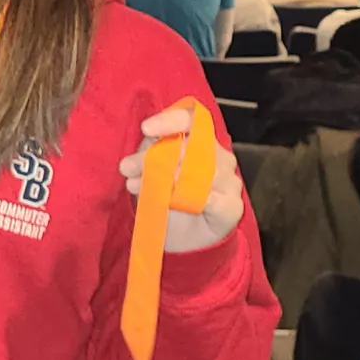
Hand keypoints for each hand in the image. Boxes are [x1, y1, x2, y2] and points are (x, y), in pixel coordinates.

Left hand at [121, 104, 244, 252]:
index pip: (192, 120)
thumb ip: (150, 157)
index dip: (170, 120)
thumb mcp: (153, 173)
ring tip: (135, 186)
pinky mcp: (233, 207)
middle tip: (126, 167)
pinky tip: (174, 202)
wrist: (185, 240)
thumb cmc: (168, 198)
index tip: (146, 128)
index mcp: (200, 142)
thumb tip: (136, 156)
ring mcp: (229, 181)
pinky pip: (215, 201)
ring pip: (202, 172)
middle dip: (154, 155)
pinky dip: (194, 200)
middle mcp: (219, 157)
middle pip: (191, 146)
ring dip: (166, 179)